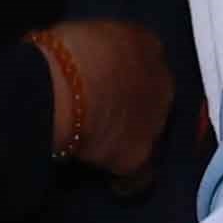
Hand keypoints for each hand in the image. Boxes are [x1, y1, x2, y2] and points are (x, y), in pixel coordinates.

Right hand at [35, 16, 177, 183]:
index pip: (146, 61)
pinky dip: (128, 182)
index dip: (127, 77)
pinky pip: (140, 175)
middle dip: (136, 108)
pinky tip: (113, 185)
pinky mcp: (141, 153)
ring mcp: (156, 119)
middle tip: (107, 118)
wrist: (59, 88)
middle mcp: (162, 79)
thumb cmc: (59, 54)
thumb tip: (86, 61)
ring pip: (150, 134)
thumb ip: (98, 50)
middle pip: (155, 97)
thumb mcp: (84, 38)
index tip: (108, 86)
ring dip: (132, 141)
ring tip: (106, 151)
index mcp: (146, 43)